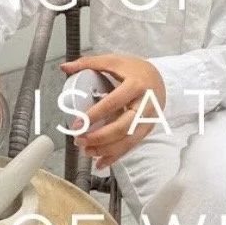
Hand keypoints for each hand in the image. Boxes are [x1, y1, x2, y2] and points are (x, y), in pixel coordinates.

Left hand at [59, 52, 167, 169]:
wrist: (160, 79)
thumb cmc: (135, 70)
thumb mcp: (114, 61)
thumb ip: (89, 63)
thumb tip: (65, 67)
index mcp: (136, 85)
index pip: (114, 103)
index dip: (95, 115)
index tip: (78, 123)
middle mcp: (145, 105)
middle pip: (123, 127)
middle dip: (100, 137)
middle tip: (80, 140)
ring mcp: (148, 120)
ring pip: (128, 140)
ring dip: (106, 150)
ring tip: (87, 151)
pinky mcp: (147, 130)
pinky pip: (131, 146)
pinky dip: (115, 156)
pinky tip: (100, 163)